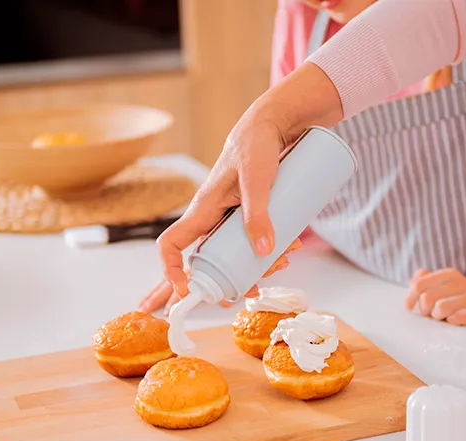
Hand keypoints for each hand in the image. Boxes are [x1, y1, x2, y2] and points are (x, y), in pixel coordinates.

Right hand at [157, 62, 341, 299]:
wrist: (277, 123)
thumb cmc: (258, 142)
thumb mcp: (258, 178)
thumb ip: (259, 213)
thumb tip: (262, 253)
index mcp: (203, 208)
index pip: (171, 244)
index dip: (171, 271)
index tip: (186, 291)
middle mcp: (214, 216)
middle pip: (210, 261)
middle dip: (229, 280)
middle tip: (251, 291)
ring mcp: (233, 217)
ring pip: (238, 254)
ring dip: (259, 265)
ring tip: (285, 260)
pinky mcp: (253, 213)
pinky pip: (257, 240)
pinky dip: (273, 249)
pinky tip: (294, 246)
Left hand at [404, 268, 465, 334]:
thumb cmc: (454, 303)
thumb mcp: (439, 289)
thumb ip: (422, 282)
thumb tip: (413, 282)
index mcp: (449, 275)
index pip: (418, 285)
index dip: (410, 299)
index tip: (409, 308)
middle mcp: (461, 283)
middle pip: (427, 298)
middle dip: (424, 311)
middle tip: (430, 315)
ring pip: (440, 309)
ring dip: (437, 318)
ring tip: (443, 319)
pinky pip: (458, 318)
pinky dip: (451, 322)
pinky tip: (453, 322)